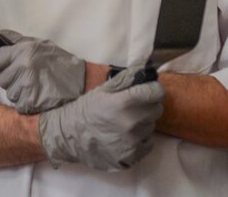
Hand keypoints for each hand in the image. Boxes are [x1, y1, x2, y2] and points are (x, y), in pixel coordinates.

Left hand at [0, 29, 85, 113]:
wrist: (81, 82)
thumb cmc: (60, 63)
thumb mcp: (39, 44)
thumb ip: (16, 41)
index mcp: (23, 51)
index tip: (5, 66)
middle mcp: (23, 67)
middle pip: (1, 79)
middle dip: (11, 79)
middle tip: (26, 76)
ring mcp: (27, 86)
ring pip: (9, 93)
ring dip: (19, 92)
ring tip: (35, 86)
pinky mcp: (31, 103)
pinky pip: (19, 105)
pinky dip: (26, 103)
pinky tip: (38, 96)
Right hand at [37, 66, 164, 171]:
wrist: (70, 136)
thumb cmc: (87, 109)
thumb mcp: (103, 89)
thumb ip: (126, 79)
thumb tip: (145, 70)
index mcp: (124, 103)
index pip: (156, 92)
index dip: (153, 88)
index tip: (147, 89)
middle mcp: (132, 124)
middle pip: (157, 109)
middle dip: (148, 105)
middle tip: (133, 106)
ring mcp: (133, 143)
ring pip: (151, 127)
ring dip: (142, 122)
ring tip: (125, 122)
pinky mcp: (133, 158)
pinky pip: (147, 143)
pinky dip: (140, 139)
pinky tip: (126, 136)